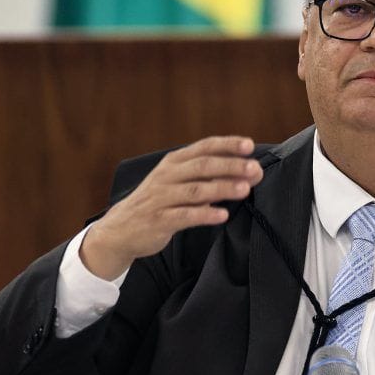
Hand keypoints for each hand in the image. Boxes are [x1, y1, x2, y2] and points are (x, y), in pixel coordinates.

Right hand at [79, 136, 263, 279]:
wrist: (120, 229)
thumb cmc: (159, 202)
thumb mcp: (178, 182)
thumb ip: (208, 177)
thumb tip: (248, 172)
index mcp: (174, 162)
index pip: (204, 147)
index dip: (227, 145)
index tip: (249, 145)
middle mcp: (167, 175)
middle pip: (203, 166)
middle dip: (231, 166)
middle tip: (254, 169)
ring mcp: (161, 197)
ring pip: (195, 190)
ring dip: (222, 188)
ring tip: (244, 189)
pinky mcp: (158, 220)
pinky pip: (184, 216)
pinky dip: (204, 214)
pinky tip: (222, 215)